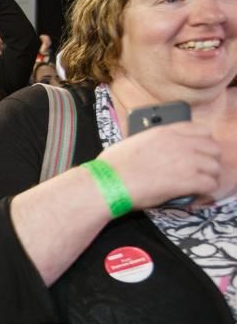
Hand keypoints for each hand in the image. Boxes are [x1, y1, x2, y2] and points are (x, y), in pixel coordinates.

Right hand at [97, 122, 221, 209]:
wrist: (108, 183)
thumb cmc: (112, 165)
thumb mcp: (134, 142)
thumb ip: (153, 142)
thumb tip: (157, 151)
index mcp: (165, 132)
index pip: (202, 130)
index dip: (202, 142)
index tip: (196, 152)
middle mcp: (180, 143)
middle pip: (213, 148)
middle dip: (208, 160)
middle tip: (198, 171)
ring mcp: (186, 162)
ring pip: (215, 167)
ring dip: (208, 176)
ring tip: (196, 184)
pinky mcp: (187, 181)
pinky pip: (210, 184)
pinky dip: (204, 191)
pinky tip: (193, 194)